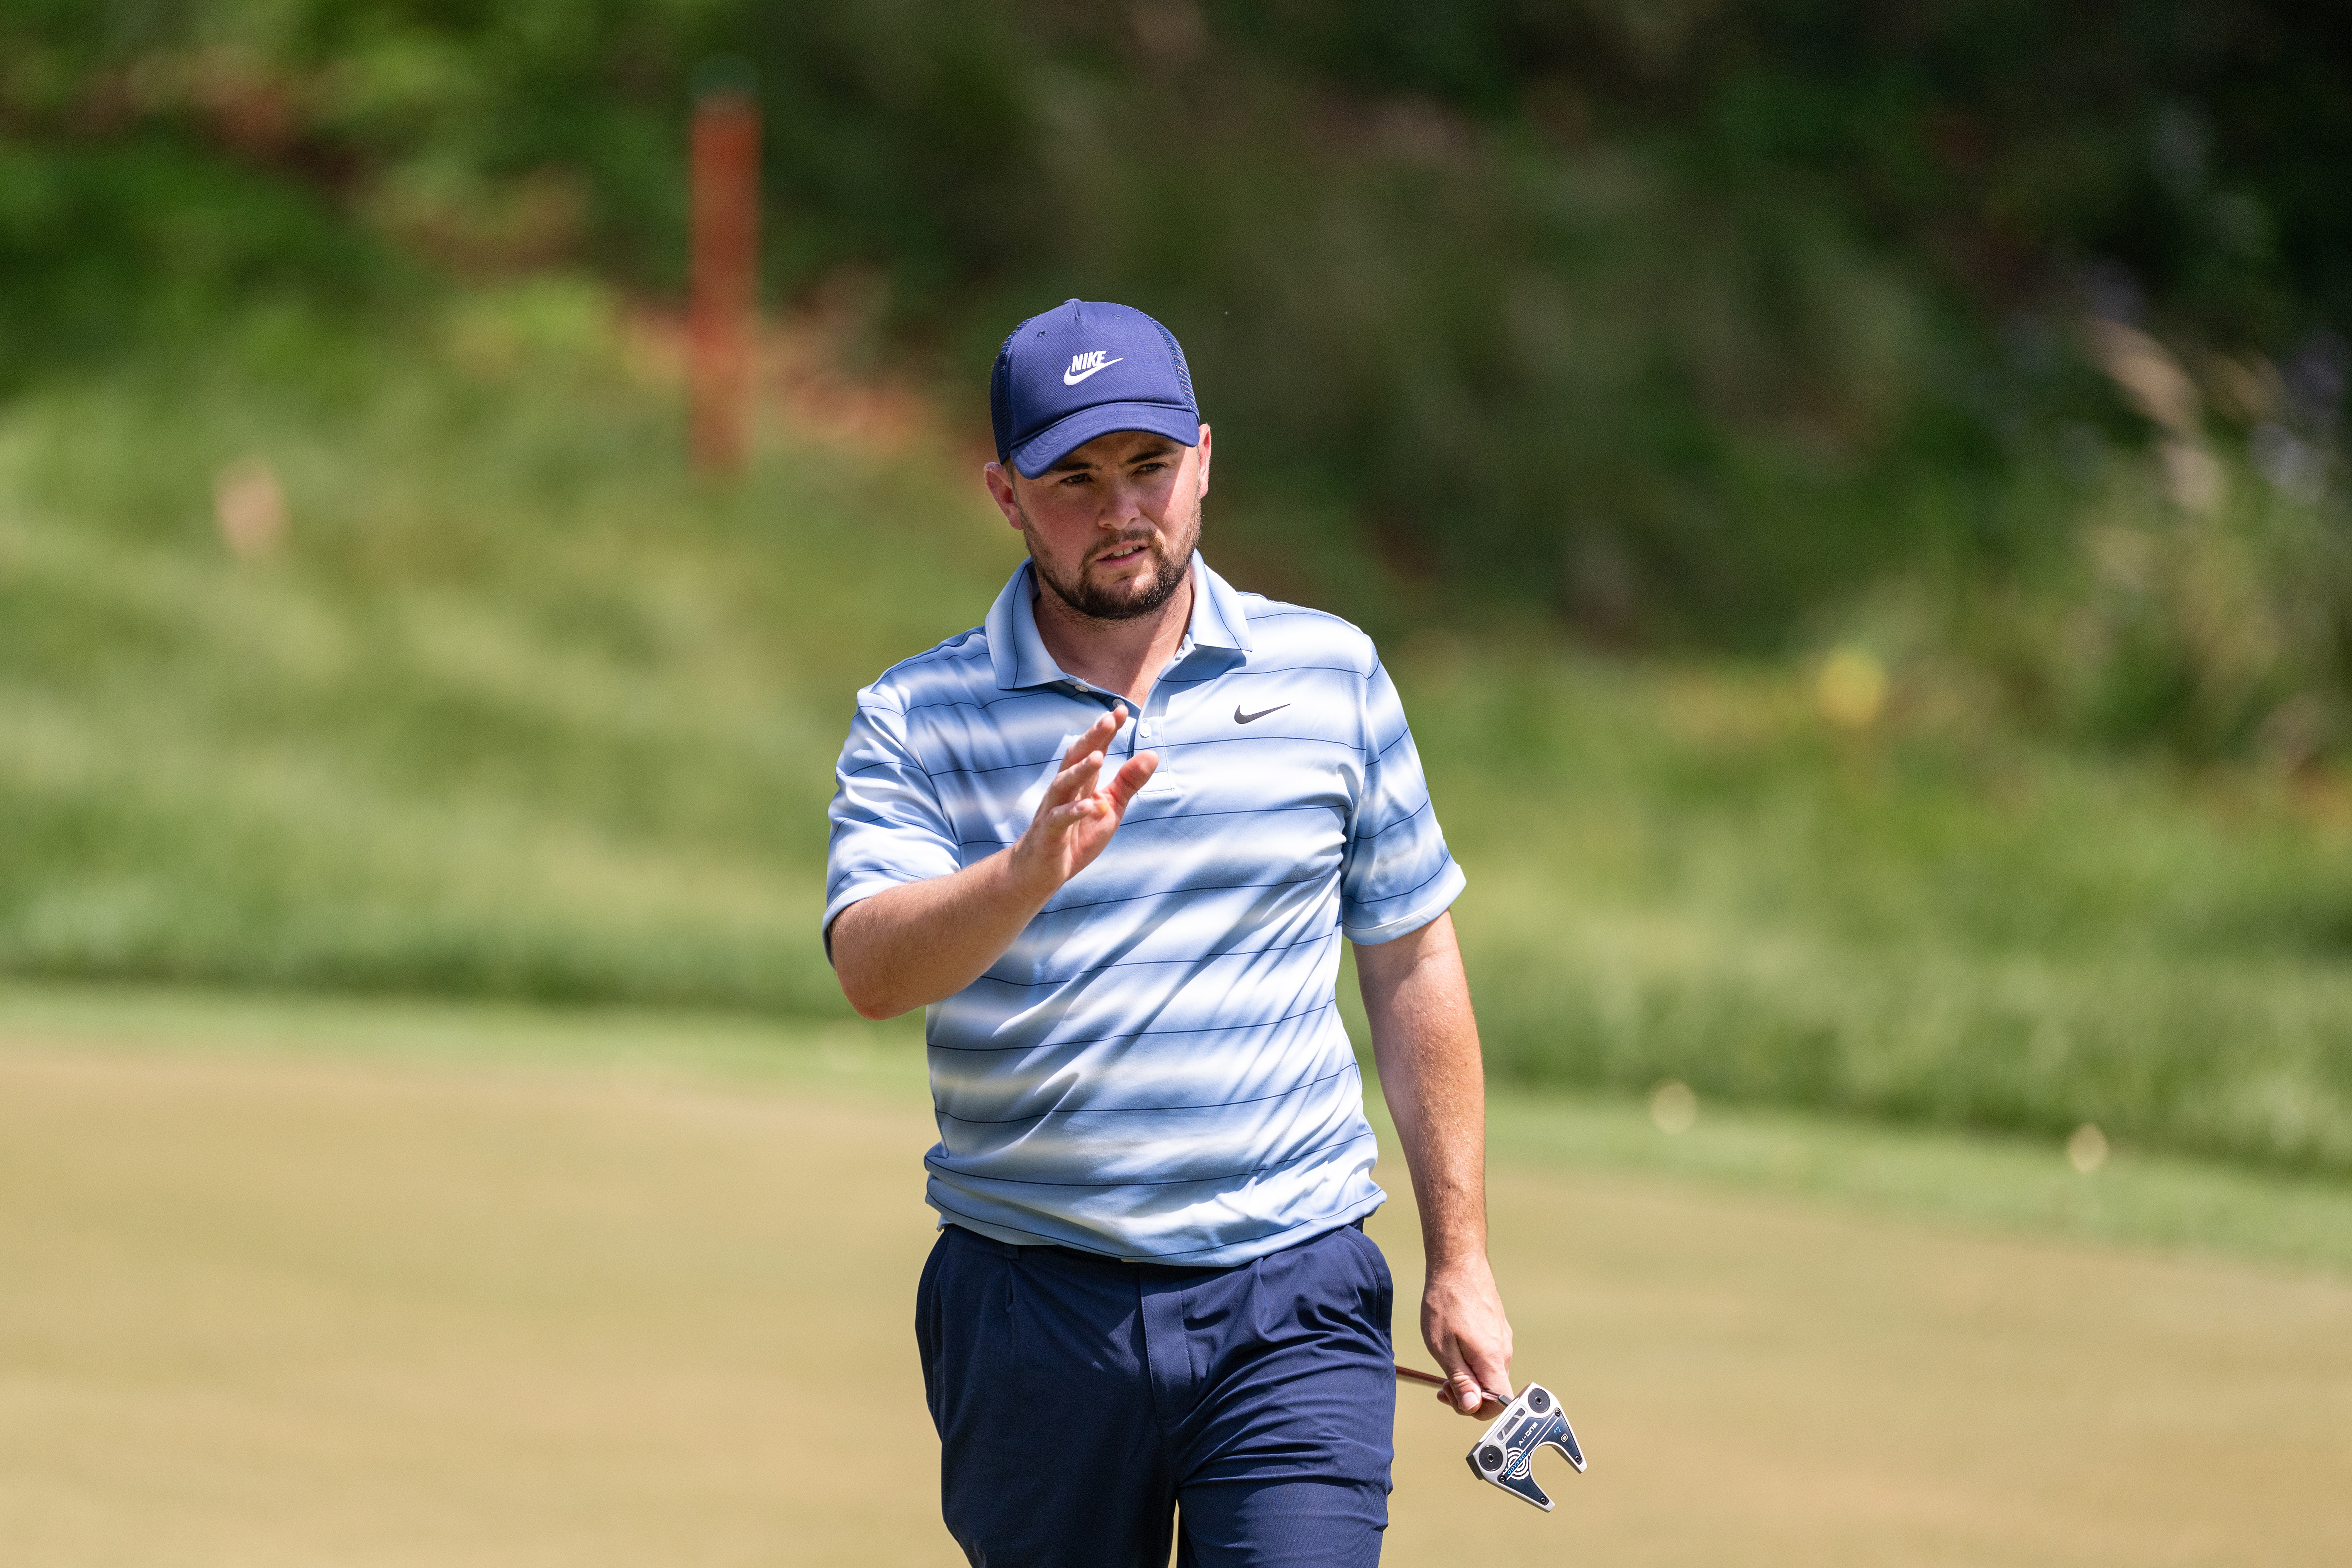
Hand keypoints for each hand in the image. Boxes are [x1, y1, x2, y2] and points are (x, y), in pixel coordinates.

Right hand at [1007, 707, 1157, 893]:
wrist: (1038, 871)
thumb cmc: (1075, 836)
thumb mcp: (1109, 808)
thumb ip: (1128, 782)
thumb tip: (1152, 753)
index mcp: (1081, 783)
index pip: (1093, 750)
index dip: (1107, 731)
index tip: (1121, 710)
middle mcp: (1064, 791)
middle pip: (1075, 758)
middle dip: (1092, 738)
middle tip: (1108, 719)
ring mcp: (1053, 810)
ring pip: (1063, 784)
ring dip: (1081, 770)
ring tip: (1099, 757)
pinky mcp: (1048, 834)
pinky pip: (1059, 819)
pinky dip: (1074, 811)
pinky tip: (1090, 806)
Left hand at [1423, 1253, 1513, 1417]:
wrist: (1458, 1264)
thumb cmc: (1446, 1303)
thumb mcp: (1443, 1347)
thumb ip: (1460, 1379)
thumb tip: (1472, 1407)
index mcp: (1492, 1360)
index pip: (1500, 1404)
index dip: (1477, 1410)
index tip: (1453, 1397)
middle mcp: (1504, 1352)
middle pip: (1494, 1391)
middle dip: (1469, 1395)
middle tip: (1441, 1385)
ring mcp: (1504, 1339)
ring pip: (1491, 1373)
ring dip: (1470, 1377)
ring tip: (1445, 1361)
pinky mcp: (1499, 1329)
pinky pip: (1490, 1357)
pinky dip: (1474, 1362)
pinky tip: (1455, 1347)